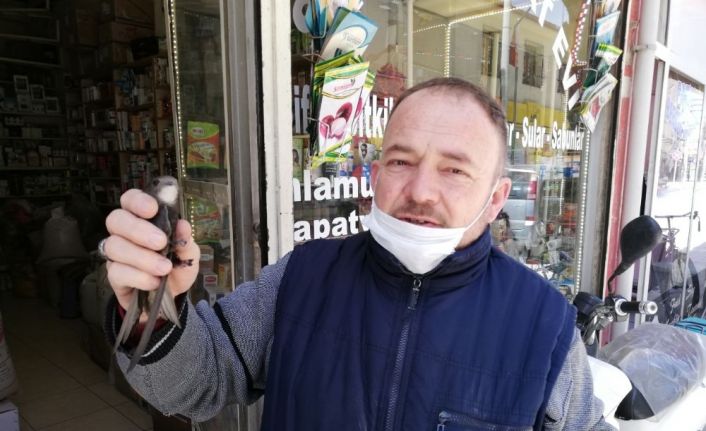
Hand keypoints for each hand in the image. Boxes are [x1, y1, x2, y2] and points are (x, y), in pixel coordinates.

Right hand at [104, 189, 199, 312]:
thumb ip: (186, 240)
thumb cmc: (176, 267)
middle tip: (161, 242)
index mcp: (142, 219)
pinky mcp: (114, 276)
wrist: (171, 297)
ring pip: (115, 246)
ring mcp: (116, 255)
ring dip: (142, 257)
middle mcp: (124, 233)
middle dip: (138, 229)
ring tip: (164, 268)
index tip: (152, 209)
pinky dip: (139, 277)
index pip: (129, 199)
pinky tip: (155, 282)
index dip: (137, 201)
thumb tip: (183, 225)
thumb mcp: (188, 254)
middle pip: (116, 220)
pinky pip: (117, 272)